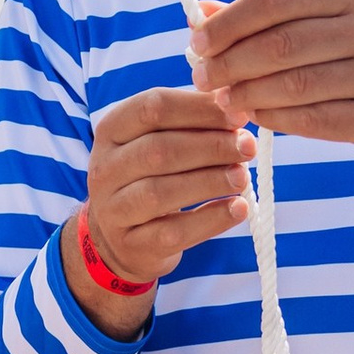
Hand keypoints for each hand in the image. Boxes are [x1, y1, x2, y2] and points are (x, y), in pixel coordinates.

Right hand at [68, 84, 253, 323]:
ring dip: (210, 181)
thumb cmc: (150, 176)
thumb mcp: (157, 140)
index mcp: (112, 130)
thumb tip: (237, 109)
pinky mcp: (133, 245)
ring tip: (243, 176)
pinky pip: (174, 233)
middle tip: (248, 147)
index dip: (199, 109)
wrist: (118, 238)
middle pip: (159, 150)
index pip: (152, 107)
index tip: (238, 116)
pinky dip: (211, 220)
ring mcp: (114, 210)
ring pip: (162, 192)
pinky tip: (239, 208)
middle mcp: (105, 168)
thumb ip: (190, 122)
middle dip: (210, 146)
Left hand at [192, 0, 353, 171]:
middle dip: (231, 63)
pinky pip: (314, 119)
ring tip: (224, 101)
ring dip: (248, 95)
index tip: (197, 43)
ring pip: (295, 84)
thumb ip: (264, 17)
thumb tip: (199, 15)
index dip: (229, 22)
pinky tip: (256, 118)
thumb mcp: (323, 22)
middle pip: (281, 44)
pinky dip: (276, 119)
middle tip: (203, 79)